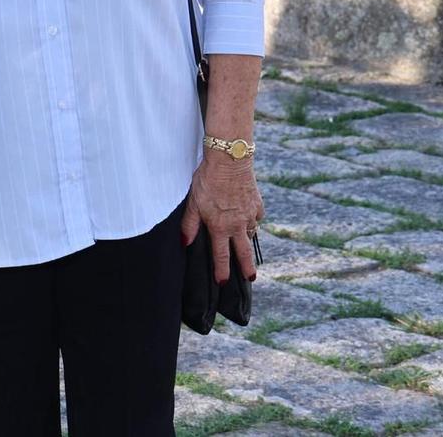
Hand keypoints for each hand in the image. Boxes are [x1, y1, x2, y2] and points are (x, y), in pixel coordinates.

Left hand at [180, 151, 264, 283]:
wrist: (230, 159)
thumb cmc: (208, 180)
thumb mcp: (193, 202)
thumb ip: (189, 224)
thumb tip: (185, 243)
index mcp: (220, 227)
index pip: (221, 256)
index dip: (222, 271)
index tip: (223, 282)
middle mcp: (238, 224)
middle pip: (244, 252)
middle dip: (247, 268)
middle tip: (250, 279)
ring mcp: (250, 214)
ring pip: (251, 234)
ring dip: (248, 242)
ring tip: (246, 248)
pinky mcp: (257, 203)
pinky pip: (256, 217)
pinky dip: (253, 221)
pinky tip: (249, 219)